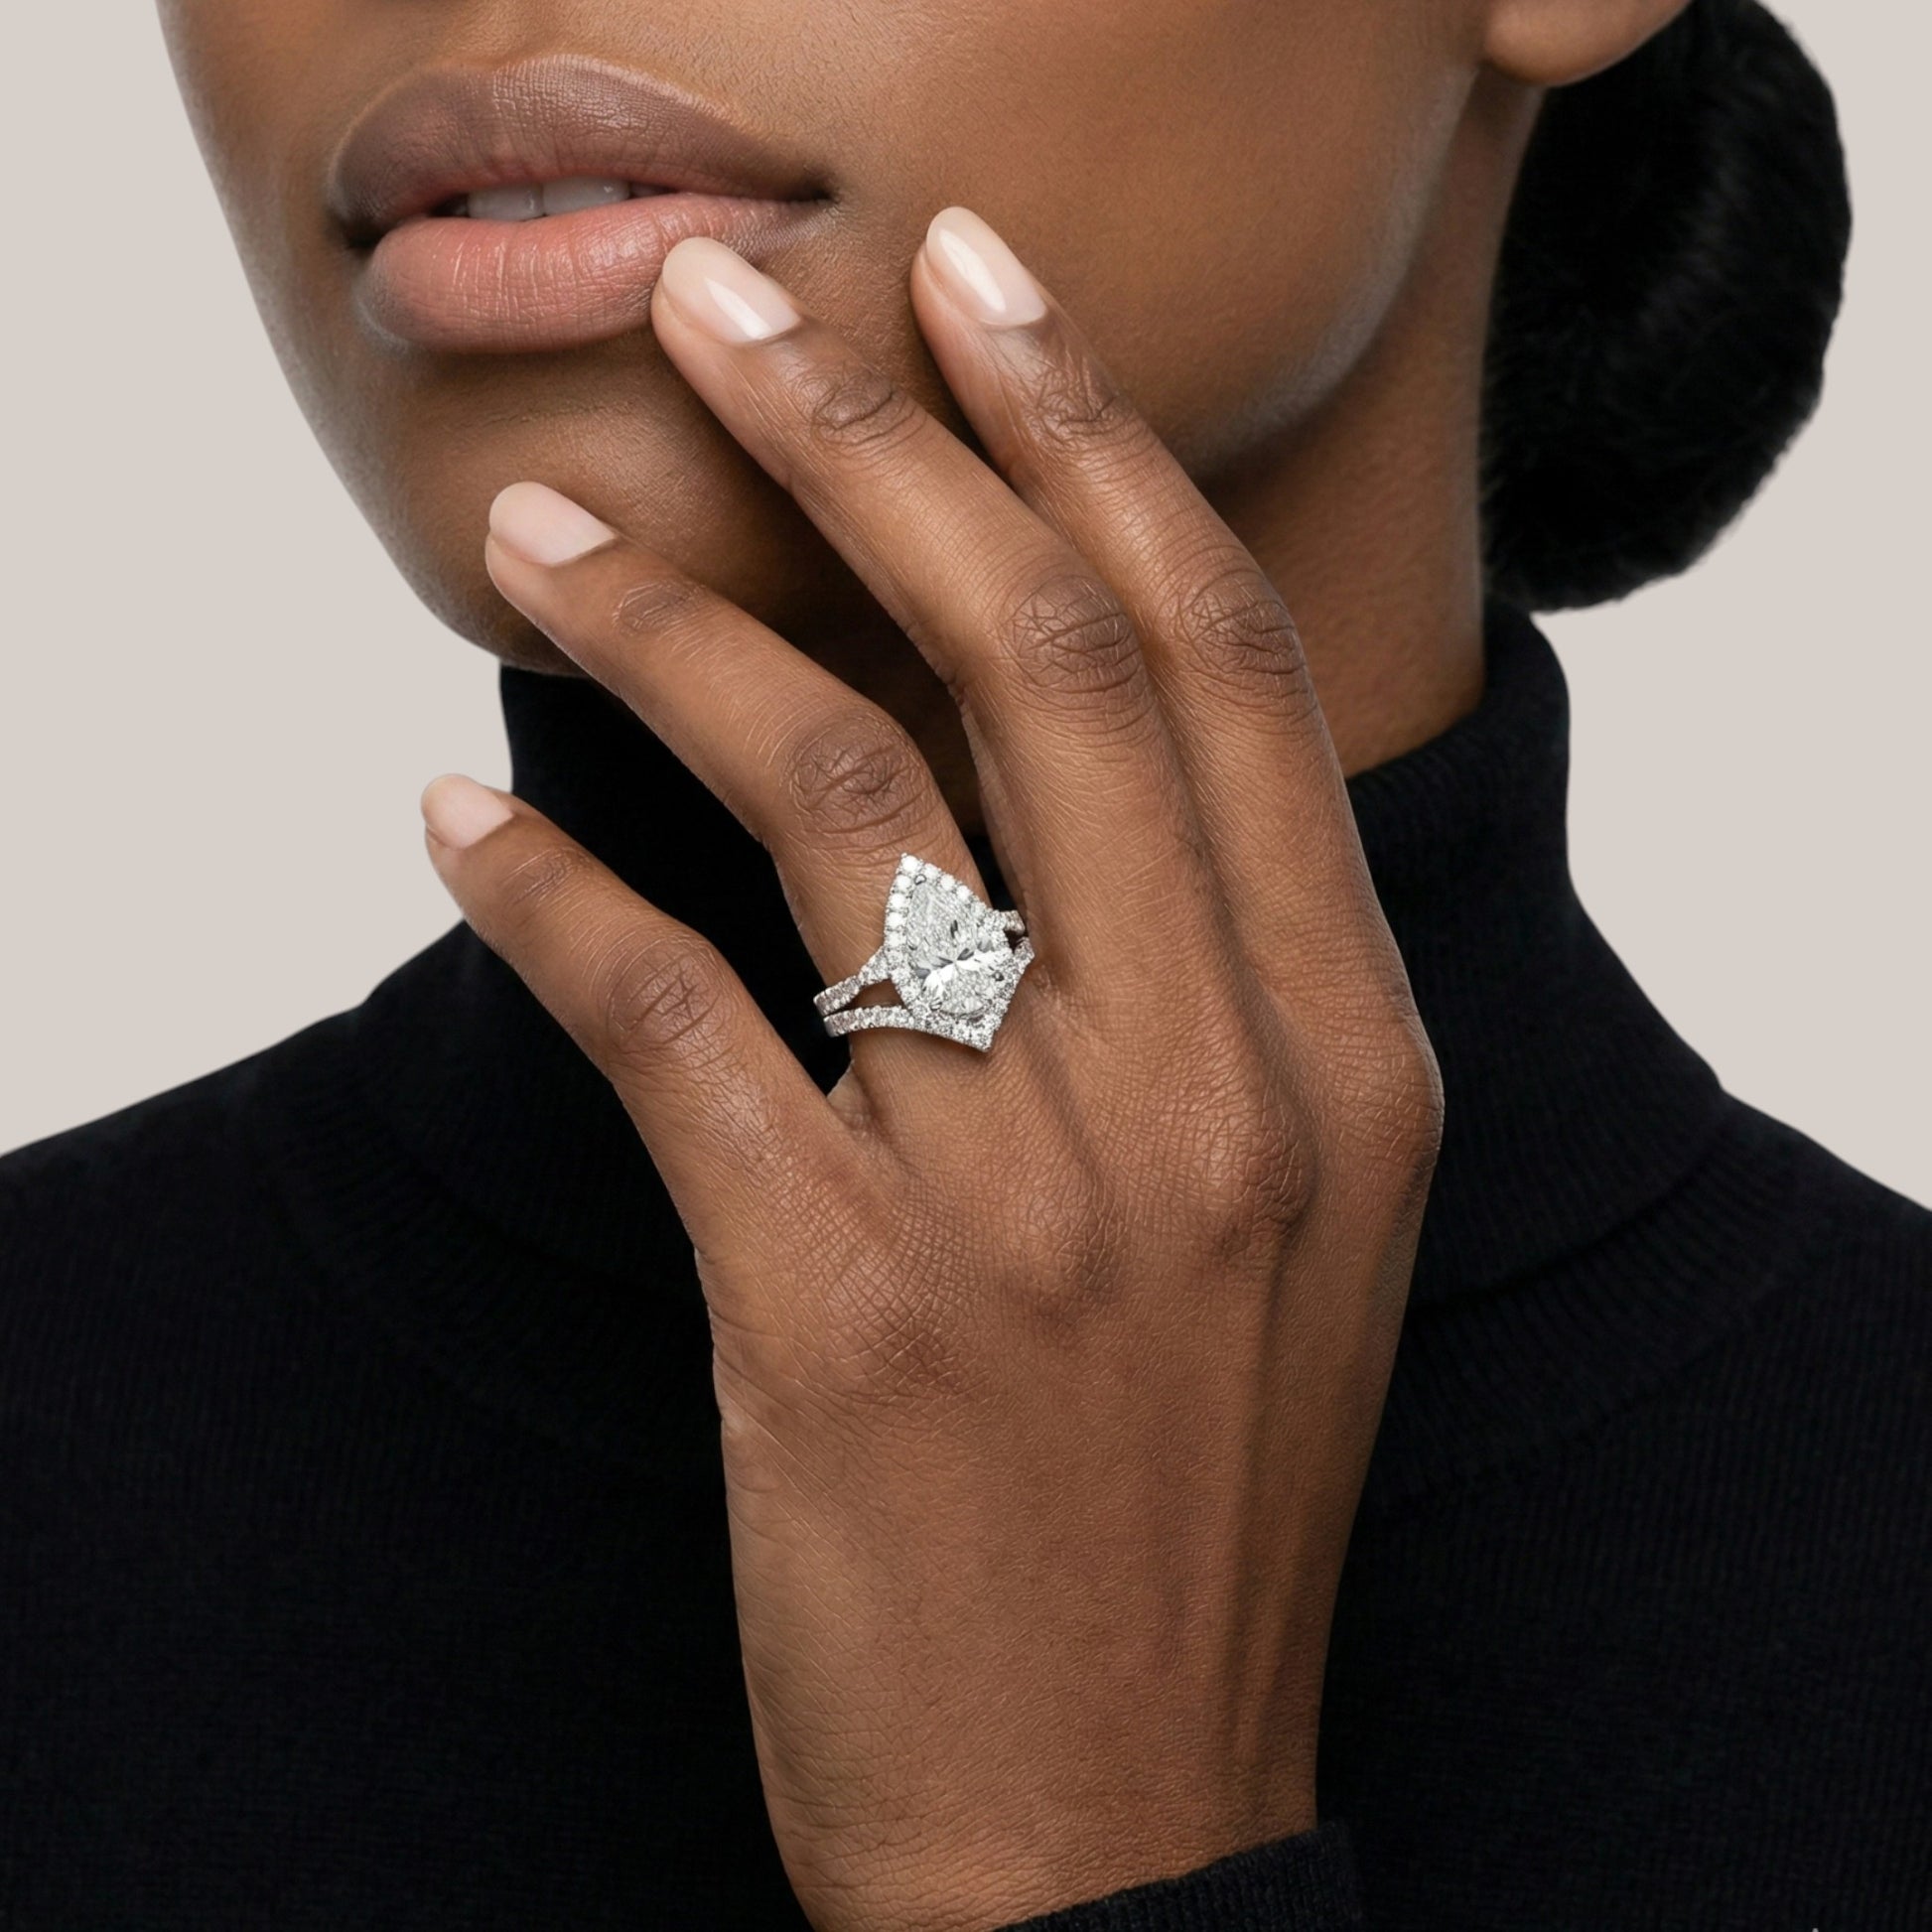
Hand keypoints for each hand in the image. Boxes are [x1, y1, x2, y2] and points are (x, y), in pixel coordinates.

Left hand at [420, 206, 1440, 1930]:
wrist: (1112, 1828)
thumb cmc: (1185, 1498)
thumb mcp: (1288, 1221)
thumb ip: (1213, 986)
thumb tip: (1039, 754)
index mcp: (1349, 1059)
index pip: (1223, 670)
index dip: (1096, 448)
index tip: (981, 302)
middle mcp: (1218, 1096)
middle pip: (1048, 666)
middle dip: (879, 440)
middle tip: (737, 310)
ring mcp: (1037, 1205)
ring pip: (838, 802)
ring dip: (665, 630)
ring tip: (538, 534)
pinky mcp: (837, 1312)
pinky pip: (664, 1018)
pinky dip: (543, 889)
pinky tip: (466, 817)